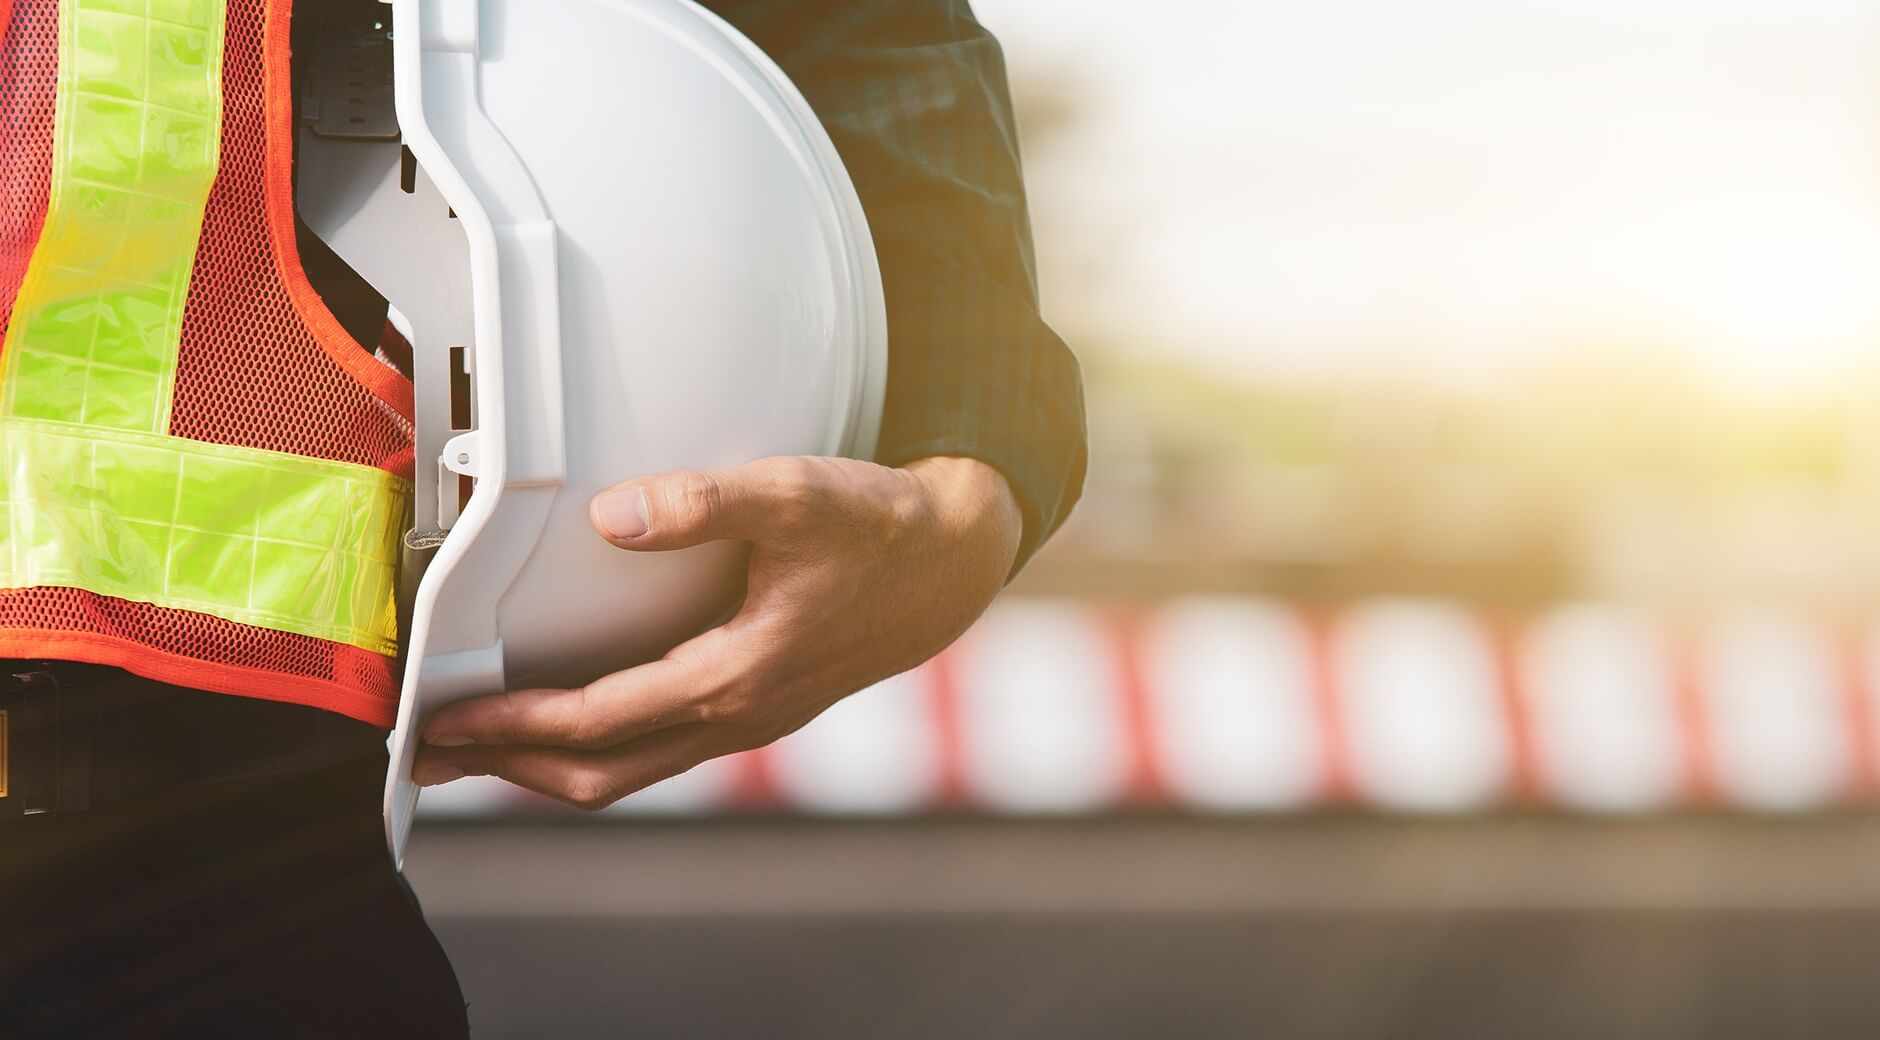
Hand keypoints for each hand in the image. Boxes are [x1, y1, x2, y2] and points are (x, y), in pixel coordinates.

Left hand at [411, 455, 1022, 807]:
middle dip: (508, 769)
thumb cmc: (879, 530)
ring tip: (478, 749)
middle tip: (428, 755)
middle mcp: (737, 715)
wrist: (952, 566)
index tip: (445, 718)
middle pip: (600, 773)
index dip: (513, 725)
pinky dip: (596, 750)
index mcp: (738, 675)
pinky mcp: (755, 706)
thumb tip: (610, 517)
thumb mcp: (797, 495)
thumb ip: (703, 502)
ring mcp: (748, 720)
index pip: (598, 720)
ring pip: (629, 770)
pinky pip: (656, 751)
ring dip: (547, 767)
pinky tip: (568, 724)